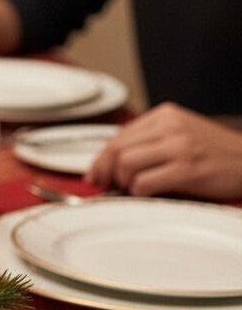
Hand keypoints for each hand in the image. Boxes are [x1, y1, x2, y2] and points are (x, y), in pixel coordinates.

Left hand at [85, 102, 241, 199]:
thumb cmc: (215, 154)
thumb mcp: (180, 134)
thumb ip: (149, 142)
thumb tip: (110, 163)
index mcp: (165, 115)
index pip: (118, 136)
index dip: (101, 159)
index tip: (96, 174)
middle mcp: (171, 127)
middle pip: (117, 150)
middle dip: (105, 172)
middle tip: (107, 186)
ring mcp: (179, 147)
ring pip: (125, 165)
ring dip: (122, 183)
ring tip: (133, 189)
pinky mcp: (186, 169)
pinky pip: (143, 183)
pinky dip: (138, 193)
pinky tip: (148, 194)